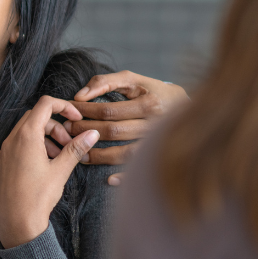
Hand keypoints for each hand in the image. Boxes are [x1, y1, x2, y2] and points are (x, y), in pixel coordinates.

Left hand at [0, 96, 98, 248]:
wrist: (16, 224)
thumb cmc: (38, 197)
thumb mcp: (61, 170)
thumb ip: (76, 148)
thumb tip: (92, 133)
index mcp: (26, 136)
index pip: (45, 104)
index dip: (64, 106)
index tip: (76, 118)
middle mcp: (10, 141)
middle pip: (34, 119)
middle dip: (55, 127)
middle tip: (68, 144)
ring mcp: (1, 154)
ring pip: (23, 134)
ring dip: (43, 139)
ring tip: (57, 158)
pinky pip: (14, 149)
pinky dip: (29, 150)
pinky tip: (40, 169)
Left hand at [67, 70, 188, 177]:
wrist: (190, 108)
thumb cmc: (152, 90)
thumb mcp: (131, 79)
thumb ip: (104, 82)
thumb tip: (80, 95)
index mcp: (148, 103)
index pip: (108, 111)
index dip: (85, 113)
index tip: (69, 113)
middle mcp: (155, 124)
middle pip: (114, 132)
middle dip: (86, 132)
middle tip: (67, 132)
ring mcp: (159, 143)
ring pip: (125, 153)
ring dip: (100, 156)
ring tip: (79, 155)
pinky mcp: (161, 157)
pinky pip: (141, 169)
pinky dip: (125, 176)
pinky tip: (109, 179)